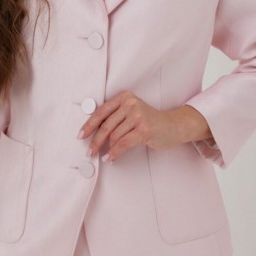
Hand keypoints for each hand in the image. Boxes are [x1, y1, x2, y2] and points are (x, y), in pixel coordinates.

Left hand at [78, 91, 210, 162]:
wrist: (174, 125)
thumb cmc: (151, 121)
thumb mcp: (132, 112)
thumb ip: (116, 117)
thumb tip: (95, 132)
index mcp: (125, 97)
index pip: (101, 111)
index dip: (89, 125)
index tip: (81, 135)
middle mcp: (131, 104)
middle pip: (106, 125)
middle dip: (95, 140)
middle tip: (89, 151)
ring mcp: (138, 116)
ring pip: (114, 136)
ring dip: (106, 149)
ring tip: (102, 155)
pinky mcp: (144, 130)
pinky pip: (123, 144)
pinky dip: (114, 153)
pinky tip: (111, 158)